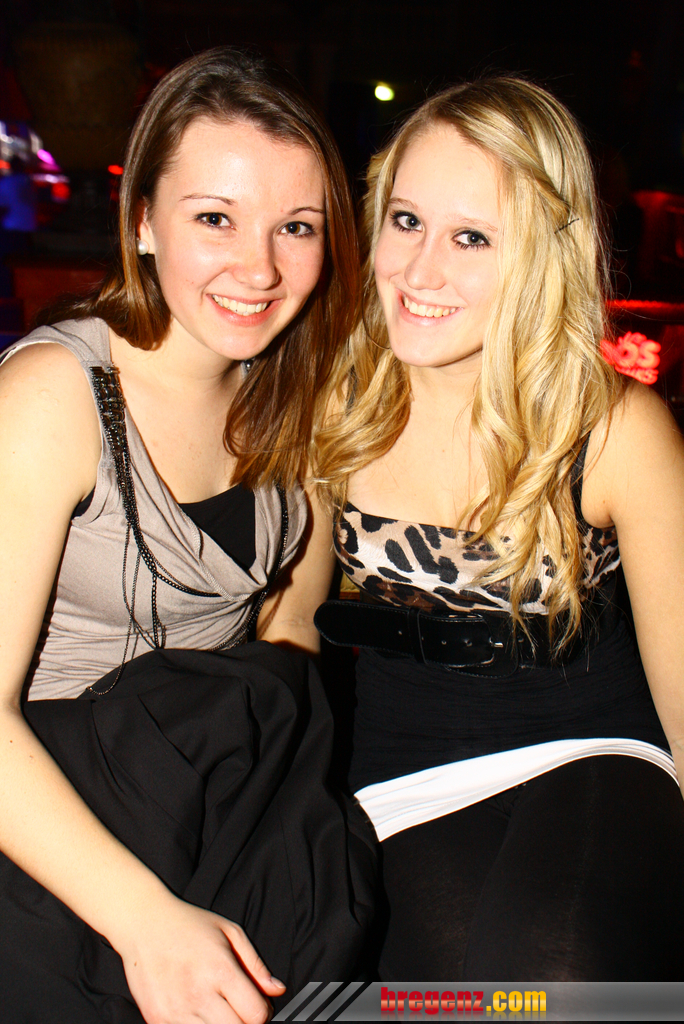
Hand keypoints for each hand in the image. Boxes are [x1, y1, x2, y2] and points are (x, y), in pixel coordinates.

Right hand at [117, 896, 285, 1023]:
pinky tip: (198, 1013)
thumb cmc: (188, 925)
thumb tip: (277, 989)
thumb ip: (255, 964)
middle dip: (244, 1022)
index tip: (258, 1006)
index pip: (256, 1014)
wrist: (144, 922)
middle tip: (239, 1009)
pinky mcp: (157, 1020)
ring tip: (218, 1010)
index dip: (263, 1013)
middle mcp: (198, 993)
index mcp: (220, 970)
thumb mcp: (230, 932)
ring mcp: (175, 1010)